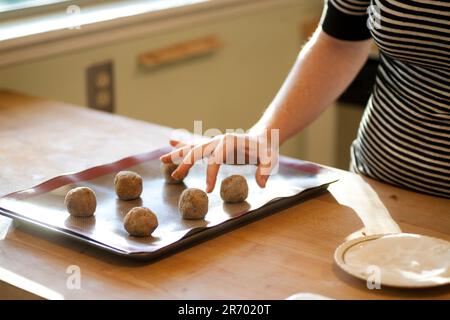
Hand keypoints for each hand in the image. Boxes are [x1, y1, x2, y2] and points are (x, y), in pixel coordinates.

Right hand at [159, 132, 278, 191]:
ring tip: (162, 159)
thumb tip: (261, 184)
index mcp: (230, 142)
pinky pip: (196, 146)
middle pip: (198, 151)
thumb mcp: (271, 159)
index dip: (211, 174)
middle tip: (175, 176)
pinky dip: (184, 145)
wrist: (264, 139)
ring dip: (178, 153)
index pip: (216, 159)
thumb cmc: (266, 150)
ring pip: (193, 147)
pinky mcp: (214, 147)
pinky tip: (172, 141)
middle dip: (186, 163)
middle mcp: (219, 140)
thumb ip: (266, 169)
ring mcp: (215, 142)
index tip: (209, 190)